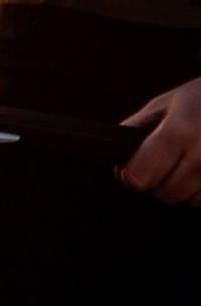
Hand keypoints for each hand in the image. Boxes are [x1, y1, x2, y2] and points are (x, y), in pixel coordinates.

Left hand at [120, 78, 200, 205]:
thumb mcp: (165, 103)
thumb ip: (136, 127)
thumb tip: (116, 154)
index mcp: (179, 131)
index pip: (140, 176)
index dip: (130, 175)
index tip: (130, 169)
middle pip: (164, 193)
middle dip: (157, 181)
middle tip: (162, 163)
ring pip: (190, 201)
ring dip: (184, 189)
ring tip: (188, 163)